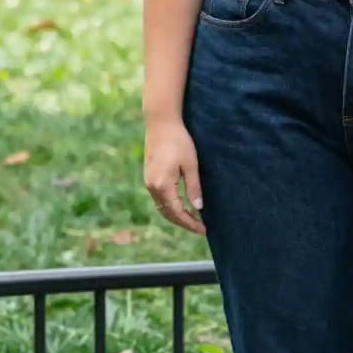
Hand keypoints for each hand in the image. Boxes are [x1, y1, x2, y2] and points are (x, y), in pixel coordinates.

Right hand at [143, 119, 205, 234]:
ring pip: (162, 207)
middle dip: (184, 222)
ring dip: (176, 215)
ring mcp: (148, 181)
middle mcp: (152, 186)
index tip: (204, 230)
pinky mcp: (148, 176)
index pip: (177, 212)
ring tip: (193, 219)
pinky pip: (159, 198)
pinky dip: (170, 205)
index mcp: (162, 185)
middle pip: (167, 213)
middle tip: (200, 228)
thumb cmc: (179, 141)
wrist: (161, 122)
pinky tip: (181, 204)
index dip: (190, 223)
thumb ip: (193, 188)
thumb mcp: (191, 164)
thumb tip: (198, 208)